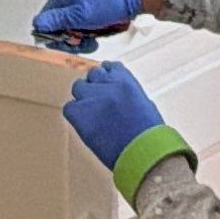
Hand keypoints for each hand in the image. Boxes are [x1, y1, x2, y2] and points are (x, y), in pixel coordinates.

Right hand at [33, 0, 139, 44]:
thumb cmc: (110, 1)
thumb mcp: (79, 14)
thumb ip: (56, 20)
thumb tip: (37, 23)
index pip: (45, 20)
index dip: (54, 35)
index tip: (67, 40)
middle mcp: (69, 1)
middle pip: (59, 29)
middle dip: (71, 38)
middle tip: (82, 38)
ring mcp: (81, 7)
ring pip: (72, 32)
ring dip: (82, 38)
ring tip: (93, 36)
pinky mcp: (92, 14)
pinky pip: (84, 30)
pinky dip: (91, 35)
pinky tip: (98, 33)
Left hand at [62, 61, 182, 190]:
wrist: (143, 151)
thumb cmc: (150, 134)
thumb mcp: (145, 105)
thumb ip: (128, 95)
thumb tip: (118, 97)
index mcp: (126, 80)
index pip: (110, 67)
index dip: (107, 76)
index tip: (106, 84)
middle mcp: (107, 84)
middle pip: (93, 75)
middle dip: (95, 86)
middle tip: (98, 102)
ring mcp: (93, 98)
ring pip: (79, 87)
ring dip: (84, 98)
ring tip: (92, 115)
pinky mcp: (81, 114)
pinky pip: (69, 108)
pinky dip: (75, 115)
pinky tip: (85, 125)